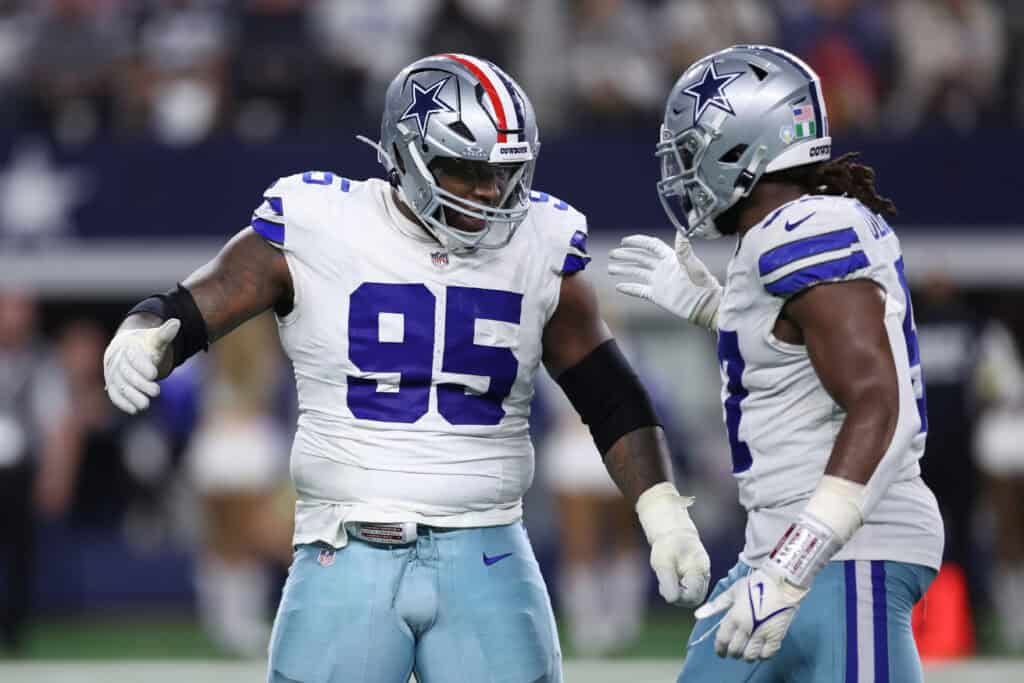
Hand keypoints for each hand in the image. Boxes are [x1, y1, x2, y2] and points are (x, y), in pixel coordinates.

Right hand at [102, 319, 179, 413]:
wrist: (124, 349)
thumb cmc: (144, 345)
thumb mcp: (155, 338)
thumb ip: (165, 334)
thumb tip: (177, 322)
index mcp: (128, 347)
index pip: (134, 357)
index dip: (142, 366)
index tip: (154, 374)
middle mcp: (118, 361)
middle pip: (127, 374)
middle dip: (140, 384)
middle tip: (156, 392)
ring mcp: (113, 374)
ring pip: (120, 386)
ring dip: (131, 396)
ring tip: (145, 405)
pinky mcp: (112, 385)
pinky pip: (114, 394)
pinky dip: (122, 402)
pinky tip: (134, 410)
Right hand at [608, 233, 721, 329]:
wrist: (705, 305)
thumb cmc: (702, 284)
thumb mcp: (693, 265)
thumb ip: (684, 249)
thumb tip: (680, 231)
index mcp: (671, 258)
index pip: (651, 246)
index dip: (638, 242)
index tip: (625, 240)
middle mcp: (663, 268)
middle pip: (641, 258)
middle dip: (626, 255)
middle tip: (612, 254)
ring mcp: (659, 282)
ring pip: (637, 273)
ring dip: (624, 269)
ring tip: (611, 268)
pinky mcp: (657, 295)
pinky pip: (639, 290)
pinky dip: (629, 288)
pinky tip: (619, 286)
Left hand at [636, 482, 710, 606]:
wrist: (674, 532)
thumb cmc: (666, 546)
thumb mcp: (662, 563)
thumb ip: (667, 582)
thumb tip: (671, 600)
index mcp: (698, 570)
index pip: (693, 596)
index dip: (680, 596)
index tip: (668, 585)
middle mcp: (705, 575)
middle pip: (696, 599)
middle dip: (680, 597)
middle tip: (667, 584)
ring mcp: (704, 576)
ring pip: (694, 596)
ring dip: (680, 593)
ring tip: (670, 579)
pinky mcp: (699, 577)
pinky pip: (692, 590)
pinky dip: (682, 589)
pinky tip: (674, 578)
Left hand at [694, 567, 807, 659]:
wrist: (781, 582)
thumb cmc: (755, 584)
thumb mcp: (733, 591)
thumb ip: (716, 605)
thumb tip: (698, 615)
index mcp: (734, 617)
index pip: (722, 640)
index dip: (720, 649)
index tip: (720, 652)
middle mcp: (747, 628)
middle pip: (735, 650)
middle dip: (732, 653)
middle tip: (733, 651)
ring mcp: (762, 633)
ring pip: (750, 655)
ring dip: (746, 656)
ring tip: (746, 651)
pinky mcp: (776, 636)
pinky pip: (767, 655)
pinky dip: (761, 656)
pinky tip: (760, 650)